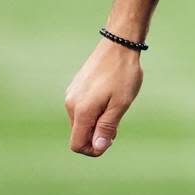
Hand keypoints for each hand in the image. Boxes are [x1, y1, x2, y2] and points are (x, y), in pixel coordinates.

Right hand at [64, 39, 143, 156]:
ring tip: (115, 107)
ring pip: (81, 121)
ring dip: (96, 122)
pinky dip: (94, 111)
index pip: (77, 145)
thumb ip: (107, 127)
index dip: (93, 150)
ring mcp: (71, 94)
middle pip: (79, 134)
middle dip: (97, 135)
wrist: (118, 45)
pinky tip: (109, 98)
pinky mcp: (75, 87)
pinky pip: (81, 109)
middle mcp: (71, 104)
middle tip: (117, 122)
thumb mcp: (121, 103)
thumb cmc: (123, 75)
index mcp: (81, 110)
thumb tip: (97, 148)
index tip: (112, 139)